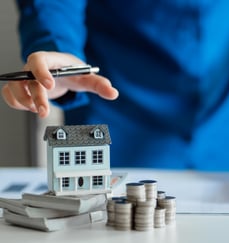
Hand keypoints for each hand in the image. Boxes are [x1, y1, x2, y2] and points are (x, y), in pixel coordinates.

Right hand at [1, 51, 118, 117]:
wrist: (61, 71)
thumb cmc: (72, 72)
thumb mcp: (86, 77)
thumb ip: (100, 84)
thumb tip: (113, 93)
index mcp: (49, 60)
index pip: (38, 60)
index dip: (41, 72)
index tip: (50, 85)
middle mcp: (33, 68)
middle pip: (26, 79)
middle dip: (35, 97)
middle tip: (45, 111)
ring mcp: (24, 78)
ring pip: (14, 88)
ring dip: (24, 102)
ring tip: (39, 110)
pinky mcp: (20, 88)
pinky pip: (9, 95)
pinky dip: (16, 104)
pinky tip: (30, 108)